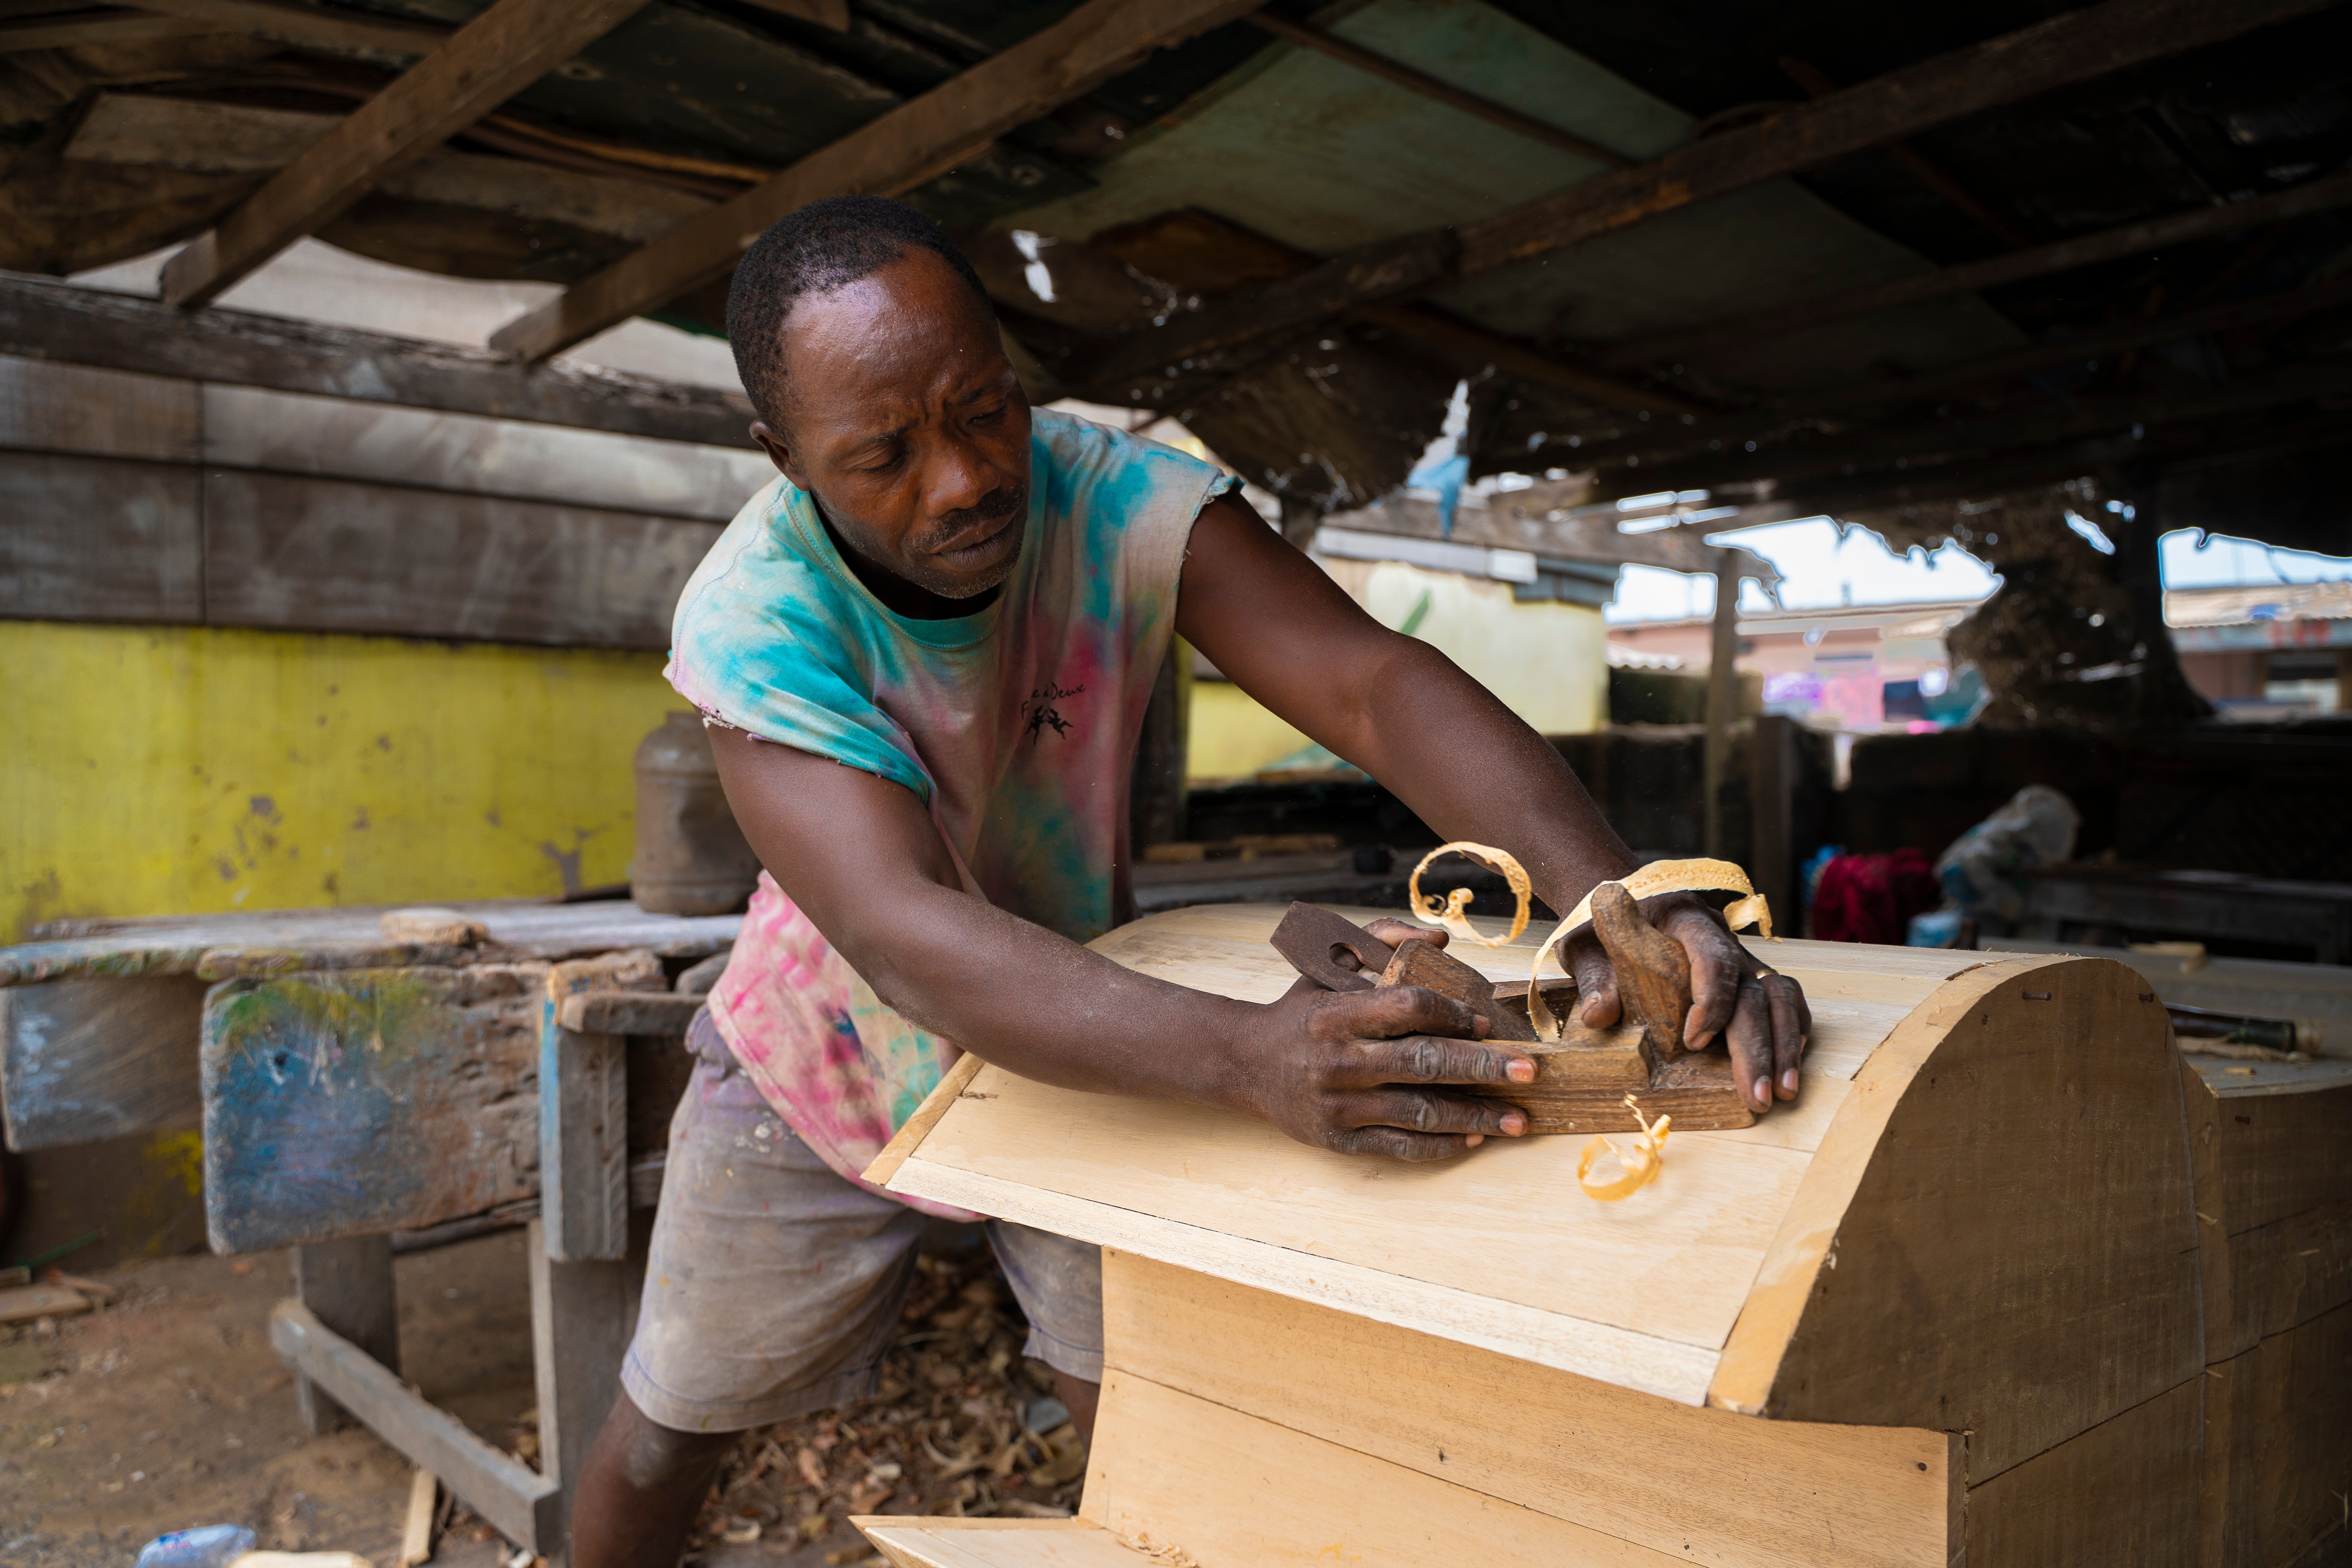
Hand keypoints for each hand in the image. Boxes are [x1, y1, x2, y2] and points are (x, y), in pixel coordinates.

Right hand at [1227, 921, 1537, 1160]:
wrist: (1245, 1063)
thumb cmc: (1301, 1010)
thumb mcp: (1329, 964)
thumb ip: (1382, 940)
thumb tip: (1442, 940)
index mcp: (1337, 1013)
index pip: (1407, 1008)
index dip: (1452, 1015)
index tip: (1487, 1024)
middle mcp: (1339, 1061)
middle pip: (1424, 1063)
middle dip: (1482, 1068)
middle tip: (1529, 1072)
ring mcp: (1339, 1105)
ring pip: (1419, 1112)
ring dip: (1474, 1116)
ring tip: (1517, 1119)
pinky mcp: (1338, 1140)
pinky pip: (1399, 1146)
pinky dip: (1440, 1144)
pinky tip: (1473, 1138)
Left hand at [1563, 893, 1809, 1113]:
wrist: (1623, 900)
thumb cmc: (1604, 926)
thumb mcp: (1587, 946)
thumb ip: (1595, 978)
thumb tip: (1597, 1015)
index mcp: (1683, 919)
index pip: (1712, 957)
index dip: (1711, 1002)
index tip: (1694, 1043)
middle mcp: (1722, 936)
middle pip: (1750, 990)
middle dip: (1757, 1046)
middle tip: (1757, 1095)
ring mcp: (1740, 955)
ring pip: (1777, 994)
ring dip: (1783, 1044)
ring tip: (1783, 1091)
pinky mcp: (1748, 972)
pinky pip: (1783, 995)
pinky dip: (1790, 1026)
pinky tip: (1788, 1063)